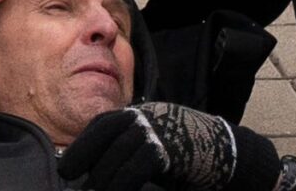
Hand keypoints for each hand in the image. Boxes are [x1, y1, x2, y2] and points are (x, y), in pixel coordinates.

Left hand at [60, 102, 236, 190]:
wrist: (228, 153)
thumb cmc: (187, 154)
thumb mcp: (154, 145)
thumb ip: (129, 151)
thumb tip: (98, 172)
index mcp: (141, 114)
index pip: (103, 123)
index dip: (84, 143)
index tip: (68, 164)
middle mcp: (148, 116)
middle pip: (106, 132)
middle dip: (83, 154)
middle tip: (67, 176)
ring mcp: (160, 130)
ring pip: (120, 150)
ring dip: (102, 175)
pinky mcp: (170, 148)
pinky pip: (139, 165)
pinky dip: (123, 182)